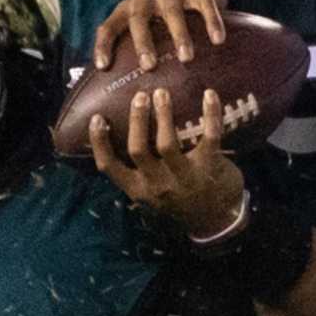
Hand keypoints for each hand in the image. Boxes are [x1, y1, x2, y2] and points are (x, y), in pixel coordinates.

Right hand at [89, 87, 245, 237]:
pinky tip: (209, 94)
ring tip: (162, 93)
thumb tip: (123, 137)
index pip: (110, 167)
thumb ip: (139, 173)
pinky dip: (210, 114)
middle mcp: (157, 184)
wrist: (217, 222)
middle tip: (141, 95)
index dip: (100, 143)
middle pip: (138, 149)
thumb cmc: (181, 201)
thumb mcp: (153, 195)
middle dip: (137, 120)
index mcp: (139, 189)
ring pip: (167, 143)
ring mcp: (184, 177)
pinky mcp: (209, 168)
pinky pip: (209, 136)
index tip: (97, 118)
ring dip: (164, 115)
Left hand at [94, 0, 226, 70]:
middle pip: (139, 19)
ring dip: (179, 35)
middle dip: (143, 42)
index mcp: (128, 9)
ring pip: (172, 12)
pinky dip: (211, 22)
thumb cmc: (165, 19)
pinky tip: (218, 39)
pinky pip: (204, 6)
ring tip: (186, 57)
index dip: (103, 45)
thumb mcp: (146, 27)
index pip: (109, 26)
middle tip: (149, 66)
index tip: (103, 66)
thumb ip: (135, 49)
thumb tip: (121, 93)